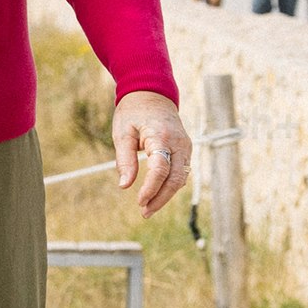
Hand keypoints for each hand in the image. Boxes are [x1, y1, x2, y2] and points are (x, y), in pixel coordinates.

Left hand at [111, 89, 188, 215]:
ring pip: (181, 178)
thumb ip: (124, 159)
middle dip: (160, 198)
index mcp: (161, 137)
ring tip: (148, 208)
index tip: (139, 202)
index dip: (151, 188)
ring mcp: (186, 147)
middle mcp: (179, 143)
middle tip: (144, 212)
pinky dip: (170, 185)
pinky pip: (181, 172)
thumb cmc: (133, 112)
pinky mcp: (186, 150)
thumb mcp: (122, 133)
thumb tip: (124, 186)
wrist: (152, 94)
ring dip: (166, 195)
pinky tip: (157, 195)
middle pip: (175, 178)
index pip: (161, 169)